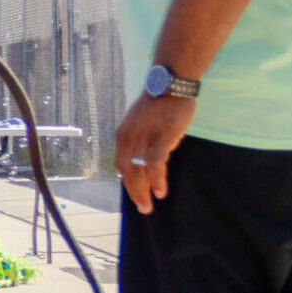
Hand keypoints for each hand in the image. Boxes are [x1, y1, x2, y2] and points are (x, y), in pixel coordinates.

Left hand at [114, 93, 195, 213]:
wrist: (170, 84)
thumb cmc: (158, 106)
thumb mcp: (141, 125)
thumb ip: (141, 143)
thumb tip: (145, 164)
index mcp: (123, 135)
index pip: (121, 166)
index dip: (128, 182)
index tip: (136, 194)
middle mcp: (129, 137)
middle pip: (128, 172)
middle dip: (134, 192)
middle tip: (143, 208)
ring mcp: (145, 137)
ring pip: (140, 171)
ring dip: (144, 191)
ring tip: (149, 205)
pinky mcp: (162, 136)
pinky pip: (156, 163)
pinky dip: (157, 179)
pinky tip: (160, 192)